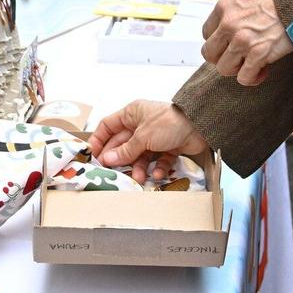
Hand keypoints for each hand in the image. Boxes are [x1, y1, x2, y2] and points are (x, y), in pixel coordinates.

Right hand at [89, 100, 209, 183]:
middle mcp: (141, 125)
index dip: (99, 140)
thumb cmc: (168, 123)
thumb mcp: (143, 136)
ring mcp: (155, 137)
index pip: (108, 126)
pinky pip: (157, 160)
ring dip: (138, 167)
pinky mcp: (168, 147)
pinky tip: (157, 173)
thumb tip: (107, 159)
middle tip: (113, 174)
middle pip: (123, 144)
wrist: (200, 126)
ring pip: (140, 156)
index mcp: (132, 114)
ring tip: (139, 178)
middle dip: (119, 159)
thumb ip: (126, 149)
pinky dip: (156, 168)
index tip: (92, 156)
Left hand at [201, 0, 292, 86]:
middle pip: (209, 53)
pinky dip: (252, 78)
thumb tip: (227, 33)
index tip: (231, 44)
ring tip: (252, 63)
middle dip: (223, 58)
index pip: (206, 33)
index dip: (220, 42)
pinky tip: (262, 71)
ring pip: (224, 68)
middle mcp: (229, 23)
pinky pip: (244, 78)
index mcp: (224, 6)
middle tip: (238, 57)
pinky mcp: (258, 54)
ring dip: (238, 69)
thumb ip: (234, 12)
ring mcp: (242, 40)